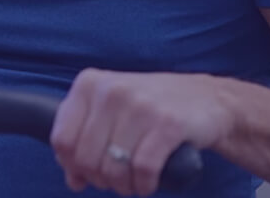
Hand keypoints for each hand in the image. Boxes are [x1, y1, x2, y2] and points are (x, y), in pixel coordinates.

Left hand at [50, 69, 234, 195]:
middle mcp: (111, 90)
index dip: (71, 165)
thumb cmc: (151, 108)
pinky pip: (142, 169)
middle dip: (99, 179)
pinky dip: (143, 185)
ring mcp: (140, 105)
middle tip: (115, 180)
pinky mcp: (168, 123)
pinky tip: (147, 183)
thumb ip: (84, 140)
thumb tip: (73, 179)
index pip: (61, 138)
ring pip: (113, 167)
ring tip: (131, 183)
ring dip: (122, 186)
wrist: (208, 98)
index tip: (85, 173)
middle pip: (85, 158)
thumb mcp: (111, 112)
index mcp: (88, 83)